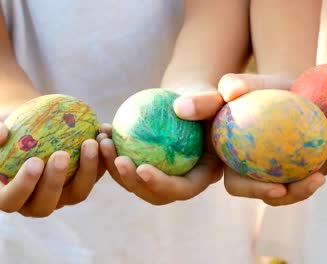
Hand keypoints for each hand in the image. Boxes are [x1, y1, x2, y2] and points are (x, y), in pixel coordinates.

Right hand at [0, 122, 104, 216]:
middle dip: (55, 181)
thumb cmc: (9, 132)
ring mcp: (62, 196)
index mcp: (10, 195)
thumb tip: (2, 132)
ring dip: (87, 169)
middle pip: (46, 203)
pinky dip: (102, 156)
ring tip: (90, 142)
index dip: (23, 185)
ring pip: (78, 193)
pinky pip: (96, 175)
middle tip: (62, 155)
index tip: (34, 161)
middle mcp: (36, 202)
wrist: (32, 129)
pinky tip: (103, 133)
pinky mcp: (84, 183)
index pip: (12, 199)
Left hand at [99, 85, 222, 204]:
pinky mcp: (150, 166)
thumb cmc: (212, 99)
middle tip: (118, 159)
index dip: (162, 184)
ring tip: (103, 141)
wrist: (199, 101)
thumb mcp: (217, 98)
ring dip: (116, 167)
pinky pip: (130, 163)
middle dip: (133, 182)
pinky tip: (103, 131)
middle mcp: (185, 181)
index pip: (183, 188)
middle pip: (156, 193)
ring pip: (137, 181)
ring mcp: (165, 177)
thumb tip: (180, 108)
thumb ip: (206, 103)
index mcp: (205, 174)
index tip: (142, 167)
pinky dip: (114, 151)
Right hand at [219, 73, 326, 205]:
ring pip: (309, 180)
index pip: (240, 186)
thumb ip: (232, 84)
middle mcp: (265, 174)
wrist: (289, 85)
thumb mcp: (244, 82)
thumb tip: (229, 92)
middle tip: (319, 177)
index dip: (256, 191)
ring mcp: (292, 173)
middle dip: (301, 191)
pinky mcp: (316, 164)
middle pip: (280, 194)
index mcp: (238, 164)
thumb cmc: (259, 87)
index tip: (278, 187)